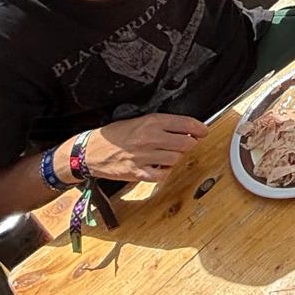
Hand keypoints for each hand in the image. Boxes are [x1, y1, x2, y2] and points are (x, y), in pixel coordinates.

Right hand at [82, 113, 208, 182]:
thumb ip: (162, 124)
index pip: (185, 123)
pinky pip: (162, 174)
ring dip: (176, 157)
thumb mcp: (140, 120)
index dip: (199, 128)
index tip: (204, 131)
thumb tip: (186, 128)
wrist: (91, 150)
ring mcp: (144, 156)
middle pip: (186, 143)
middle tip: (186, 144)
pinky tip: (159, 166)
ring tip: (168, 154)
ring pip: (176, 158)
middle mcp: (150, 138)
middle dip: (190, 144)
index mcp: (152, 122)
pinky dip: (164, 171)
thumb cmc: (116, 134)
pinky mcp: (137, 172)